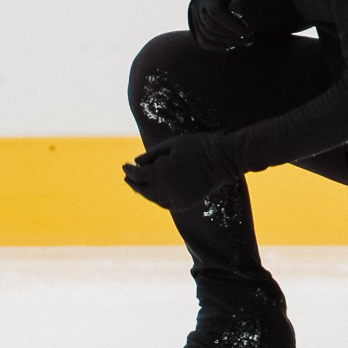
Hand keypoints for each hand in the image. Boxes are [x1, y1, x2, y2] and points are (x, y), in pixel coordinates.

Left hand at [122, 134, 236, 211]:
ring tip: (138, 187)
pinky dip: (158, 199)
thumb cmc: (198, 146)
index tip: (124, 166)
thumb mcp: (172, 144)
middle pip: (142, 189)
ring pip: (153, 198)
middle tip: (127, 178)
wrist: (224, 159)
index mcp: (160, 172)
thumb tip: (136, 162)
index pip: (136, 174)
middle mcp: (165, 188)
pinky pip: (166, 204)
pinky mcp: (186, 203)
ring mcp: (176, 198)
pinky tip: (156, 194)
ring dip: (144, 192)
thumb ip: (151, 154)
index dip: (128, 170)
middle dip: (133, 182)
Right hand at [187, 0, 253, 52]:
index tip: (247, 31)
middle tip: (250, 37)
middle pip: (211, 26)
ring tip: (246, 41)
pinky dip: (221, 46)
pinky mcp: (197, 32)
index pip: (215, 11)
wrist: (230, 1)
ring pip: (207, 37)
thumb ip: (240, 0)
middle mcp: (197, 8)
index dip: (231, 23)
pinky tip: (235, 43)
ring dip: (229, 42)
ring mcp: (195, 21)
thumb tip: (237, 13)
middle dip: (232, 34)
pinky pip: (205, 43)